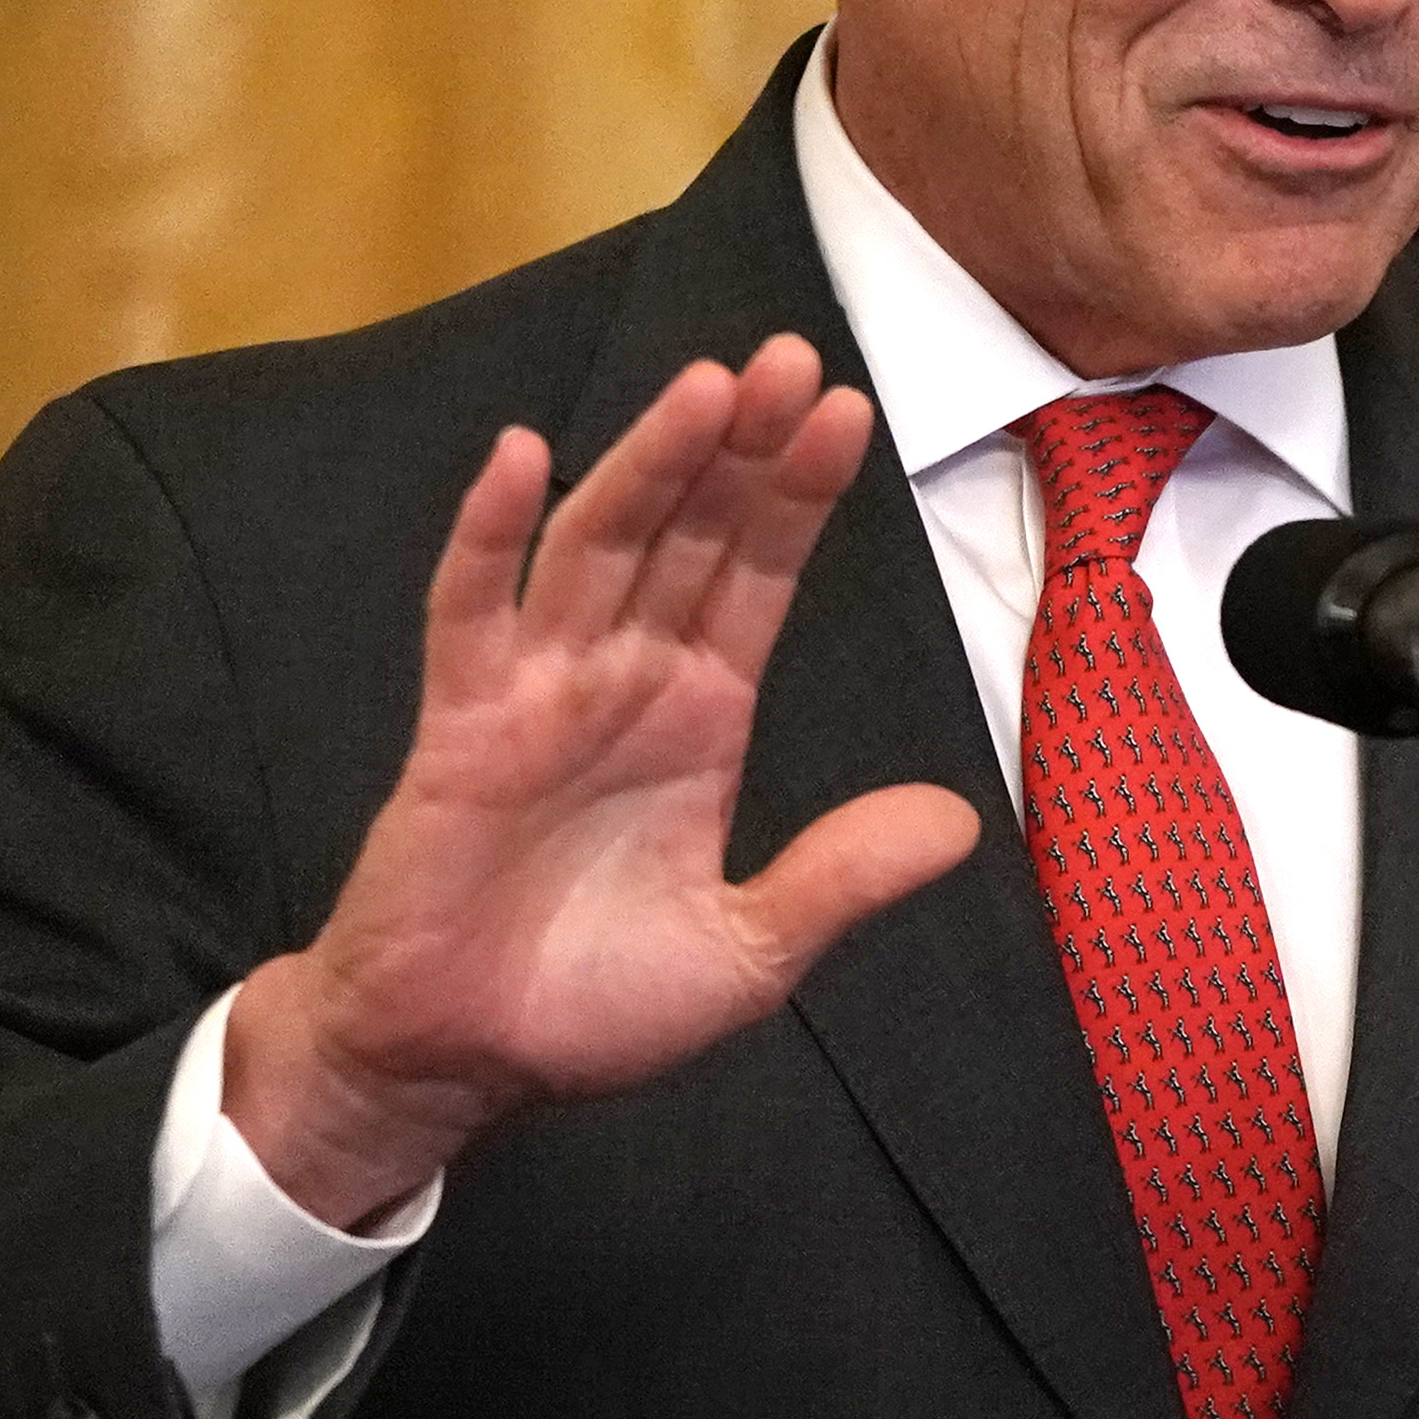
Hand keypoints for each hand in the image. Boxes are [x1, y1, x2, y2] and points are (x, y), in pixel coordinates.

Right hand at [225, 337, 981, 1225]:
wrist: (459, 1065)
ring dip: (651, 464)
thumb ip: (840, 881)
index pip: (763, 579)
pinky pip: (469, 611)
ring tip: (709, 386)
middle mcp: (626, 682)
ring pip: (598, 548)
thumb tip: (961, 824)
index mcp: (702, 718)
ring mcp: (537, 692)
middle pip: (693, 536)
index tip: (852, 411)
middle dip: (743, 448)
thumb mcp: (749, 953)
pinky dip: (490, 532)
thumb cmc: (592, 1006)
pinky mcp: (458, 727)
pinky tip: (524, 456)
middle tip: (796, 353)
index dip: (803, 497)